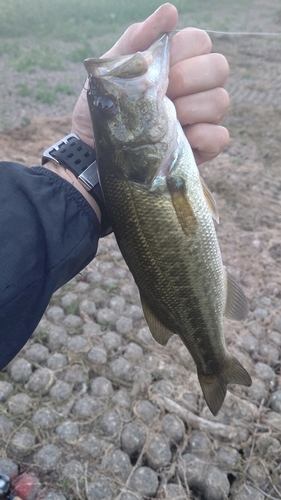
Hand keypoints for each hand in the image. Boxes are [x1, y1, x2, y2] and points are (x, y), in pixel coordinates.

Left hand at [71, 3, 229, 164]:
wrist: (95, 149)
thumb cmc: (106, 108)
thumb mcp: (111, 70)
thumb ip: (137, 40)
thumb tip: (171, 11)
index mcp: (177, 64)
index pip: (200, 41)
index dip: (182, 51)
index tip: (158, 70)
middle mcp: (195, 88)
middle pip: (219, 67)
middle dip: (187, 79)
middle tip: (162, 94)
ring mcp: (202, 118)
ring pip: (221, 101)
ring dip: (190, 110)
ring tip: (163, 123)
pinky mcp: (203, 147)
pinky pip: (221, 136)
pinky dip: (202, 137)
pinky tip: (179, 140)